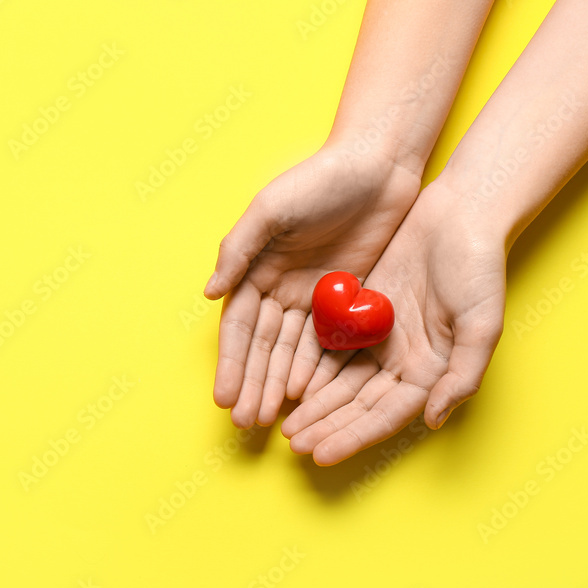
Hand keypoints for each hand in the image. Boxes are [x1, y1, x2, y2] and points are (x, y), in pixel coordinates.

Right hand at [205, 144, 420, 427]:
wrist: (379, 163)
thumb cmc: (319, 179)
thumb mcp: (271, 208)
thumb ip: (239, 250)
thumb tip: (209, 293)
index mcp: (256, 268)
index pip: (239, 327)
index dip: (231, 363)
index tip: (225, 398)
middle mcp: (280, 288)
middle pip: (262, 348)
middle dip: (252, 384)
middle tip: (245, 423)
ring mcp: (314, 297)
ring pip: (292, 352)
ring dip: (278, 385)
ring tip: (271, 420)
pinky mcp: (347, 300)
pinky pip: (329, 343)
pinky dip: (316, 370)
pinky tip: (308, 396)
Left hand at [280, 183, 506, 463]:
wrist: (461, 215)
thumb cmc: (479, 268)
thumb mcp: (481, 324)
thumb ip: (462, 375)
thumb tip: (434, 420)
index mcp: (431, 371)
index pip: (384, 416)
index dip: (352, 436)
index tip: (319, 455)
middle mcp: (403, 361)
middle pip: (356, 404)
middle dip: (325, 427)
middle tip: (291, 445)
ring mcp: (380, 338)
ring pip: (339, 381)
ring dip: (313, 405)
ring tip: (284, 426)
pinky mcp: (362, 312)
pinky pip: (331, 346)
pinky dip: (311, 367)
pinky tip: (286, 382)